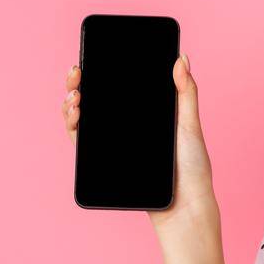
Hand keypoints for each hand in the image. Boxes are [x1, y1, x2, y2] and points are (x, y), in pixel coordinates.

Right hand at [62, 56, 219, 235]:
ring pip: (83, 117)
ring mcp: (114, 143)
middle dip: (77, 82)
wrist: (184, 205)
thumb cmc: (193, 167)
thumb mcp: (190, 125)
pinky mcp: (105, 161)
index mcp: (144, 113)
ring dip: (70, 101)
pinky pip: (82, 141)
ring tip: (76, 95)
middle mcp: (125, 127)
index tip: (92, 57)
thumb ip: (186, 92)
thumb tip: (181, 57)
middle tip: (76, 72)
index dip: (100, 70)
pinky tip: (76, 114)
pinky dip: (73, 126)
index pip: (117, 87)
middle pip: (95, 99)